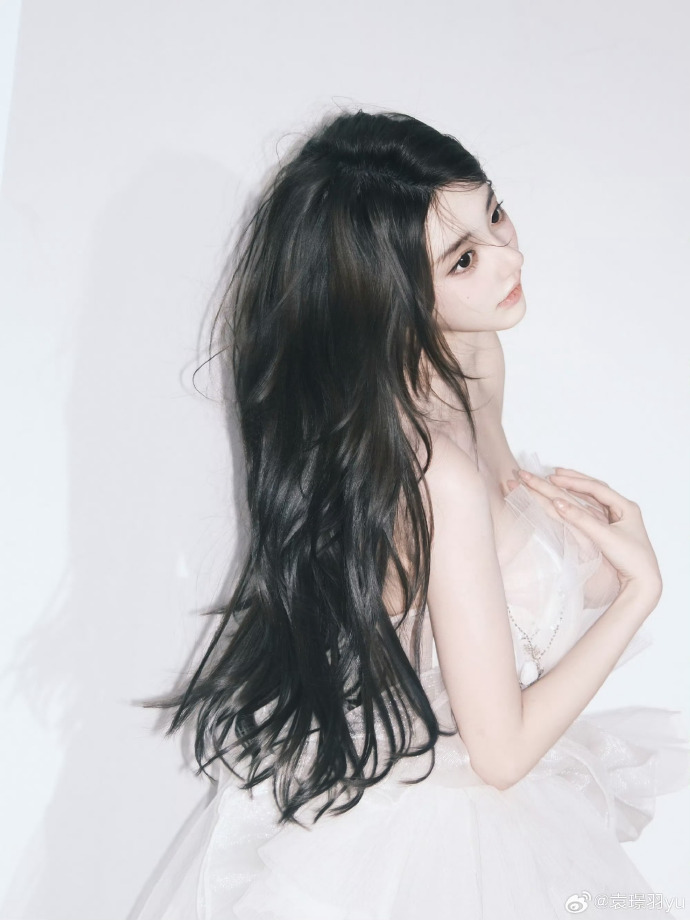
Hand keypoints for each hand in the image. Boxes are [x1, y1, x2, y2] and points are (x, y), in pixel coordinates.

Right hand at [511, 467, 662, 606]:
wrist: (643, 582)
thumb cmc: (631, 559)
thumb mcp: (604, 537)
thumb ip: (580, 519)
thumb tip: (557, 503)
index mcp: (626, 507)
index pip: (596, 488)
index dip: (574, 482)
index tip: (553, 478)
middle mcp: (622, 510)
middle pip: (594, 489)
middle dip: (574, 480)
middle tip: (552, 474)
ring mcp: (617, 520)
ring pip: (593, 500)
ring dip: (575, 490)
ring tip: (558, 482)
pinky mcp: (611, 530)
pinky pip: (592, 511)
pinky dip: (579, 504)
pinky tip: (568, 501)